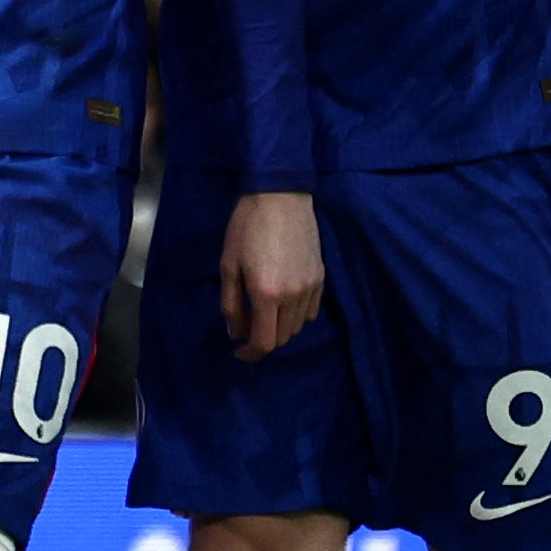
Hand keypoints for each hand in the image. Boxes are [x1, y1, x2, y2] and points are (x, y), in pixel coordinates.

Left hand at [220, 189, 326, 360]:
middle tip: (247, 328)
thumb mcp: (229, 265)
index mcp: (267, 294)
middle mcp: (293, 296)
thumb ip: (231, 304)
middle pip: (282, 337)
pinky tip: (284, 302)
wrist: (280, 196)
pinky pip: (311, 310)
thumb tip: (236, 333)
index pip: (264, 342)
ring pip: (297, 326)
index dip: (250, 353)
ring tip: (264, 313)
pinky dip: (296, 316)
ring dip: (279, 328)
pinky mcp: (321, 277)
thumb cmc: (246, 228)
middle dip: (263, 340)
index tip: (239, 350)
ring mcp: (311, 287)